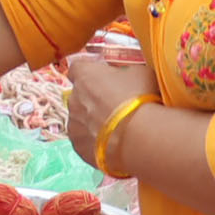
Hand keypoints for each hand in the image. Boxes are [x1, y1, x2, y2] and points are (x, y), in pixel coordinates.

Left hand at [63, 52, 151, 170]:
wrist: (139, 138)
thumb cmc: (141, 99)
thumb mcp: (139, 73)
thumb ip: (124, 72)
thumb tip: (122, 76)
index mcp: (85, 76)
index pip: (77, 68)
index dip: (89, 72)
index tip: (101, 77)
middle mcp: (73, 98)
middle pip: (80, 96)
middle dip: (94, 99)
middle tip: (115, 107)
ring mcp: (73, 125)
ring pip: (80, 120)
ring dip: (93, 122)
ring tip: (116, 130)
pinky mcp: (78, 147)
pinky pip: (84, 140)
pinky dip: (95, 142)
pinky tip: (113, 144)